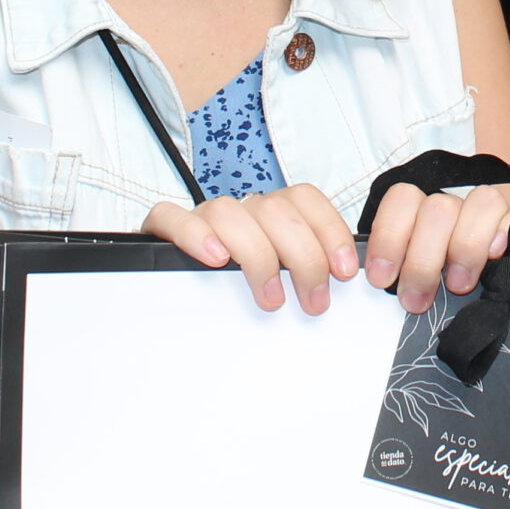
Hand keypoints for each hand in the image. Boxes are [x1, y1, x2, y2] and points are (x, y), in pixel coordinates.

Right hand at [141, 184, 360, 313]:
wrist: (178, 309)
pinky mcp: (163, 232)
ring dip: (257, 256)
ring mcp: (202, 219)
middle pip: (275, 210)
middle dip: (303, 256)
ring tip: (271, 298)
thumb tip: (345, 282)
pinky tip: (215, 259)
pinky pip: (171, 217)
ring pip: (229, 212)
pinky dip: (194, 235)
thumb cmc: (243, 298)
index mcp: (270, 215)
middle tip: (315, 300)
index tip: (345, 270)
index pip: (304, 199)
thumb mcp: (286, 286)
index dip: (330, 230)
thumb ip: (309, 277)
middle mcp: (239, 211)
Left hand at [361, 181, 509, 315]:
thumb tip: (378, 283)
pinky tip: (496, 253)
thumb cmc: (434, 282)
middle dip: (423, 260)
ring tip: (458, 285)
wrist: (480, 279)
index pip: (402, 200)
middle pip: (438, 209)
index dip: (389, 237)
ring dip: (467, 247)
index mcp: (419, 211)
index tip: (382, 277)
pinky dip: (506, 231)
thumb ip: (394, 272)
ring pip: (482, 202)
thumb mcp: (406, 277)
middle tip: (416, 299)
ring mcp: (487, 212)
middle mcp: (453, 206)